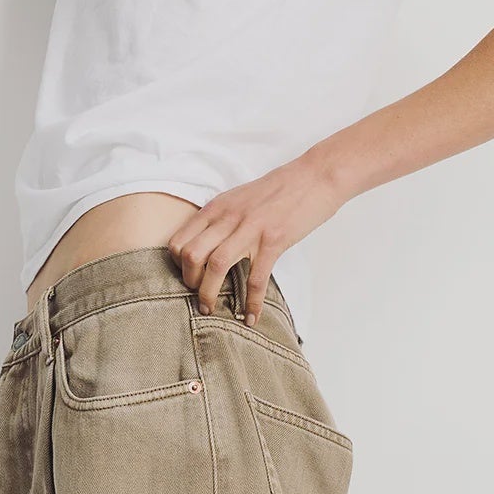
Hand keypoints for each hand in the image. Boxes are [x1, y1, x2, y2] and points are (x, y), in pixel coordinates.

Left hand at [166, 153, 343, 323]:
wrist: (316, 176)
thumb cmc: (280, 189)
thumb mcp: (240, 198)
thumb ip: (221, 219)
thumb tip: (208, 244)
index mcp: (217, 207)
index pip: (179, 240)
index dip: (176, 266)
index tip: (188, 279)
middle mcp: (228, 217)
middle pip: (191, 255)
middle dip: (189, 282)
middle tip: (198, 296)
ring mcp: (251, 229)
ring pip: (215, 266)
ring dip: (209, 294)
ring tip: (212, 309)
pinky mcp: (274, 241)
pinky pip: (256, 278)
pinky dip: (251, 302)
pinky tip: (251, 317)